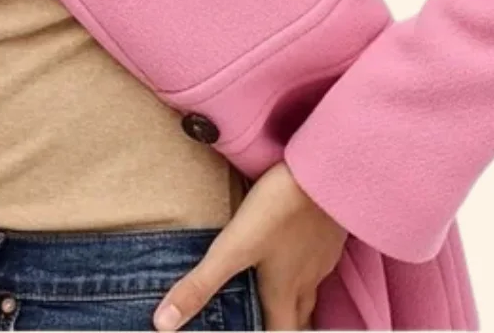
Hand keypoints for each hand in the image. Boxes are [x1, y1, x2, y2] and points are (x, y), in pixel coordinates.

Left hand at [152, 160, 347, 330]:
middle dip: (286, 325)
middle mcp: (306, 280)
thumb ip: (200, 284)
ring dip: (297, 298)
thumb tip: (164, 323)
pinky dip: (307, 264)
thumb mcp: (234, 248)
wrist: (326, 176)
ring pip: (311, 289)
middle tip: (268, 323)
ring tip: (280, 294)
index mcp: (283, 291)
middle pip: (300, 317)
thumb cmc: (279, 212)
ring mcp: (322, 255)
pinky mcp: (329, 231)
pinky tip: (297, 249)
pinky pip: (320, 259)